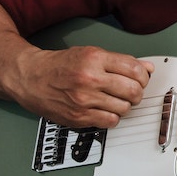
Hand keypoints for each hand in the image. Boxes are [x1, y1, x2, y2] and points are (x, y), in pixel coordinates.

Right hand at [20, 45, 152, 129]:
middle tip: (131, 92)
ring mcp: (84, 99)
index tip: (141, 79)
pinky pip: (110, 121)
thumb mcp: (89, 53)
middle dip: (137, 92)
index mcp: (94, 58)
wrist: (30, 77)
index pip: (134, 69)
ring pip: (124, 108)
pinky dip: (112, 117)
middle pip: (133, 91)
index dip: (143, 76)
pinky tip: (105, 110)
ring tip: (115, 100)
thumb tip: (146, 68)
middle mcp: (90, 78)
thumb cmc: (58, 65)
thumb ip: (119, 61)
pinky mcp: (79, 117)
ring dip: (125, 106)